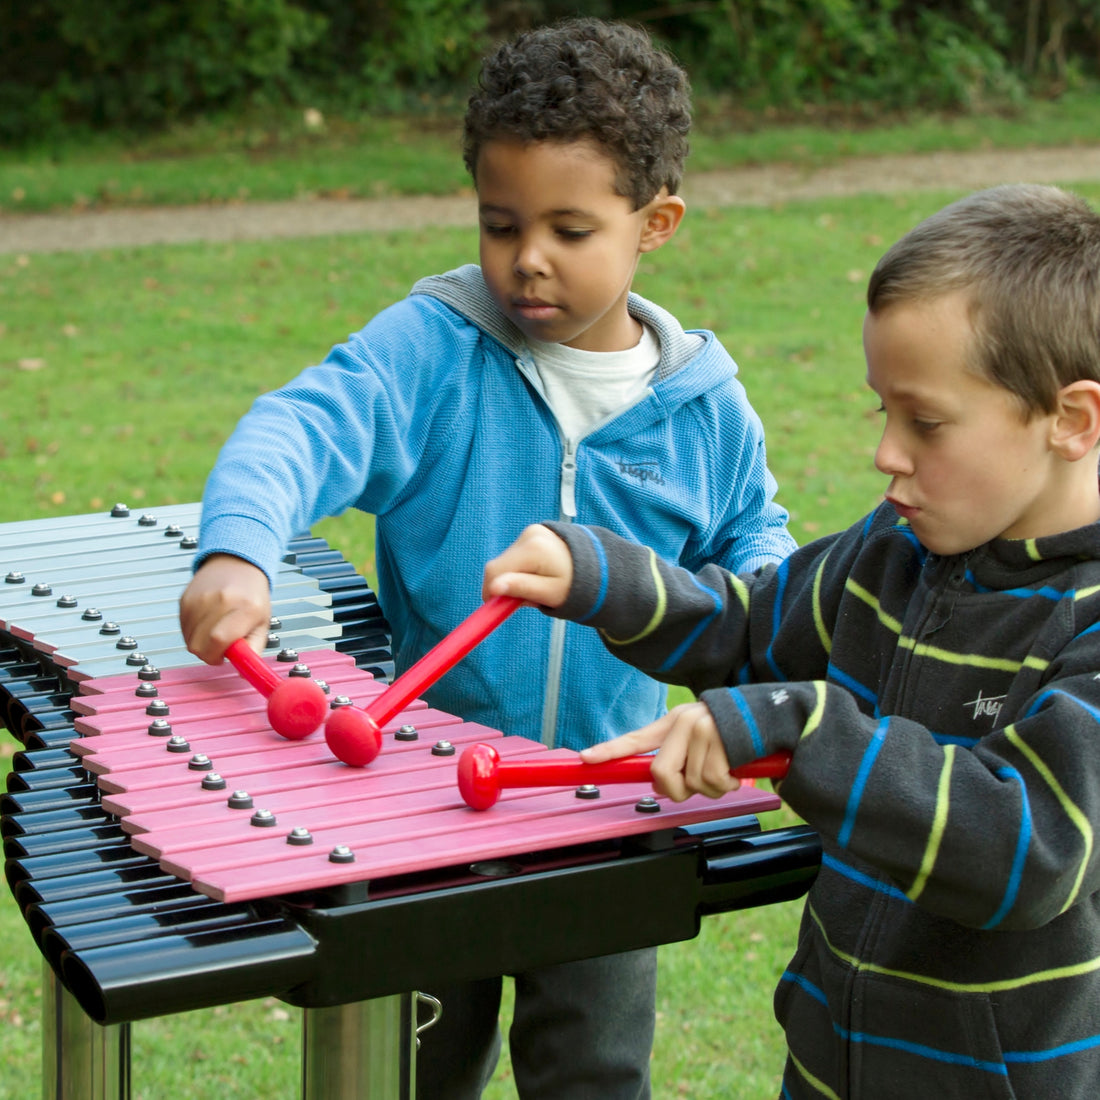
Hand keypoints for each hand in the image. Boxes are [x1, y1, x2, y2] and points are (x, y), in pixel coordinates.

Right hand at [179, 554, 270, 663]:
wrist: (237, 564)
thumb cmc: (251, 595)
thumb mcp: (262, 623)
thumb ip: (253, 649)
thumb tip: (245, 672)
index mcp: (245, 607)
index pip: (220, 640)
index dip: (217, 656)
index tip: (223, 658)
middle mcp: (220, 600)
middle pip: (199, 644)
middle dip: (208, 654)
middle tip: (220, 647)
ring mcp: (200, 598)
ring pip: (189, 639)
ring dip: (200, 642)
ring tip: (215, 630)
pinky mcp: (185, 599)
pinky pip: (183, 628)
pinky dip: (192, 632)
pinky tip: (206, 622)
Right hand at [482, 524, 572, 609]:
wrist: (596, 566)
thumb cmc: (575, 584)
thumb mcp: (549, 593)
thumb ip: (522, 589)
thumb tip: (494, 588)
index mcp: (533, 550)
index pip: (495, 571)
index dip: (490, 592)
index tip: (497, 609)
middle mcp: (529, 535)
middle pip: (498, 566)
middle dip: (505, 586)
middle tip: (525, 601)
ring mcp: (530, 532)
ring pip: (506, 562)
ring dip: (513, 579)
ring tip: (537, 587)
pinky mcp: (532, 533)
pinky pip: (515, 556)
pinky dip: (520, 570)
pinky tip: (537, 575)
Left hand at [581, 702, 738, 802]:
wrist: (768, 714)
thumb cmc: (731, 732)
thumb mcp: (698, 737)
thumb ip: (676, 759)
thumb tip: (660, 786)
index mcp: (673, 723)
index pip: (636, 738)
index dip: (609, 750)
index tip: (587, 758)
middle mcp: (683, 723)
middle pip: (661, 774)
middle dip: (677, 790)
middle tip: (695, 784)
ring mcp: (702, 731)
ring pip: (692, 783)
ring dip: (712, 787)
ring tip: (724, 769)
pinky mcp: (722, 742)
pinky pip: (715, 782)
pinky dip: (727, 785)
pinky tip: (735, 769)